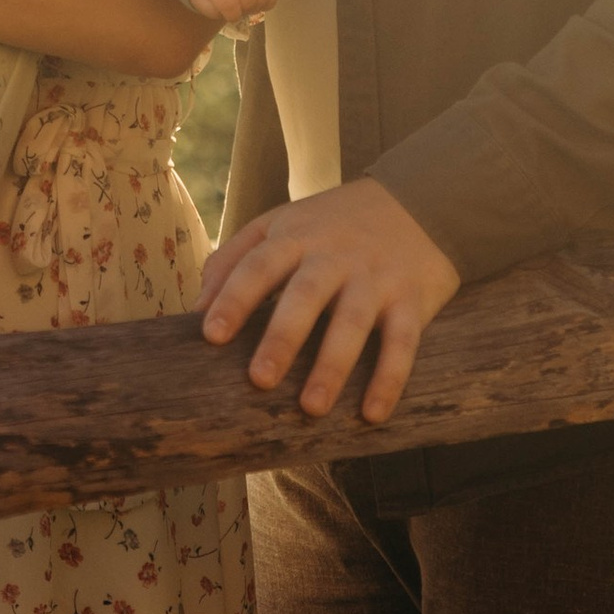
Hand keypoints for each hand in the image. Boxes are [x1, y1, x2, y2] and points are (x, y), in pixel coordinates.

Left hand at [186, 0, 275, 26]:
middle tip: (239, 10)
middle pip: (249, 0)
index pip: (229, 4)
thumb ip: (210, 9)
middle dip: (245, 11)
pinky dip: (269, 1)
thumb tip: (226, 14)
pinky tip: (260, 3)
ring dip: (257, 6)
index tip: (230, 15)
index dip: (232, 15)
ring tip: (249, 6)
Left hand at [199, 178, 461, 424]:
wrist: (418, 200)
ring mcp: (375, 277)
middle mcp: (335, 255)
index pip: (259, 265)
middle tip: (259, 380)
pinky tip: (372, 414)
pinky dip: (389, 378)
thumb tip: (195, 308)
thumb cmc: (333, 223)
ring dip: (332, 366)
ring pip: (352, 322)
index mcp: (296, 236)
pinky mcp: (411, 299)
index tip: (210, 335)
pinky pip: (402, 342)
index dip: (233, 298)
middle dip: (282, 337)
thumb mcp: (282, 223)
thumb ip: (236, 257)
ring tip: (311, 407)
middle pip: (305, 295)